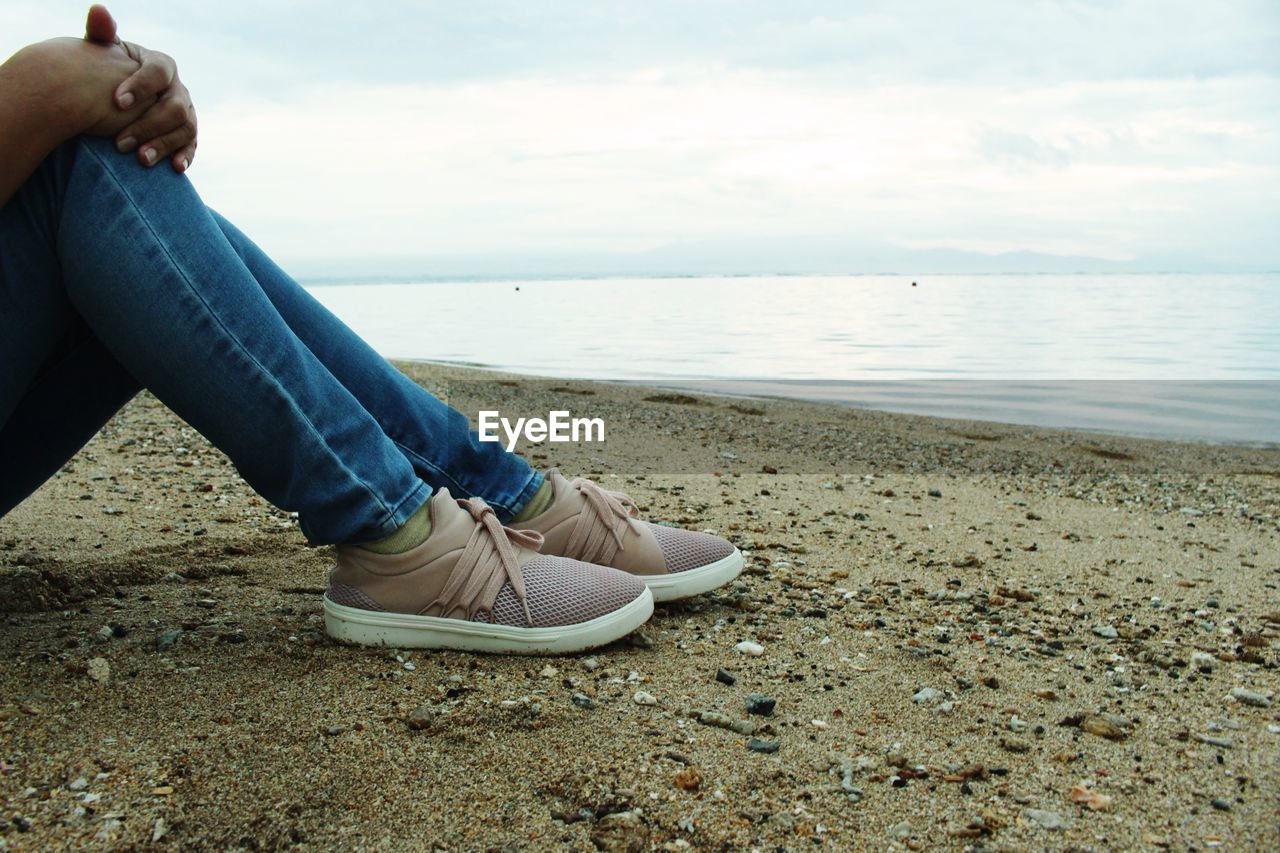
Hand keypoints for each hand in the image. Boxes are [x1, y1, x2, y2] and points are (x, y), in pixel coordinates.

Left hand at [85, 5, 197, 171]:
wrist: (114, 97)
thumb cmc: (105, 72)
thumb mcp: (101, 53)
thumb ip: (101, 34)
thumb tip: (98, 11)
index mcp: (161, 64)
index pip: (158, 72)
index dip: (141, 86)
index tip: (117, 102)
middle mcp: (178, 88)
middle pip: (174, 106)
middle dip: (147, 125)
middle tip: (119, 143)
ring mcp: (185, 111)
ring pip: (185, 127)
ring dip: (163, 144)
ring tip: (139, 159)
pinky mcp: (186, 132)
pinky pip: (192, 144)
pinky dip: (185, 155)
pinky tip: (174, 167)